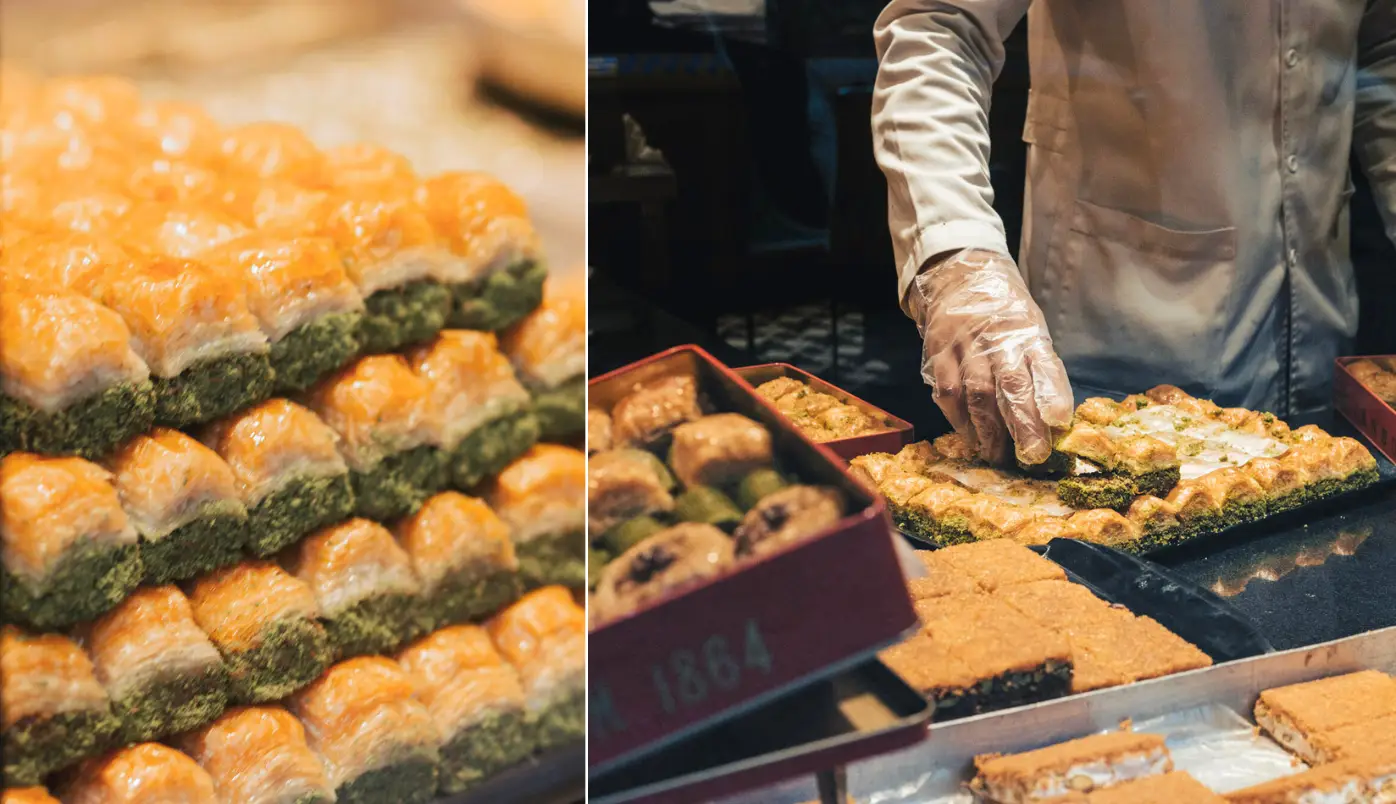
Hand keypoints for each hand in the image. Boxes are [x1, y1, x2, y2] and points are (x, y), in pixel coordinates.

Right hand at [907, 249, 1073, 464]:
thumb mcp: (1031, 328)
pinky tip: (970, 437)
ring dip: (989, 430)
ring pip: (977, 393)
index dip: (1052, 393)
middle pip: (1011, 385)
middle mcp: (997, 338)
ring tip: (998, 455)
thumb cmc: (1003, 313)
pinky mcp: (938, 355)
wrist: (956, 278)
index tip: (1060, 421)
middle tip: (1032, 456)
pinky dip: (959, 420)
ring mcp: (964, 346)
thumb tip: (1053, 417)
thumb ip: (1040, 366)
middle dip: (1023, 424)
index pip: (1043, 363)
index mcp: (1027, 330)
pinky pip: (948, 394)